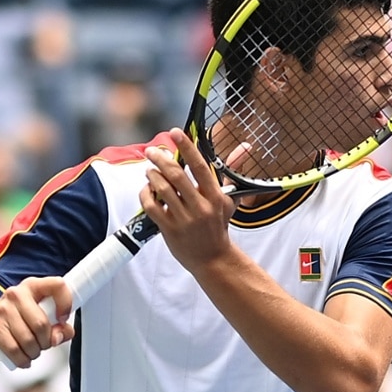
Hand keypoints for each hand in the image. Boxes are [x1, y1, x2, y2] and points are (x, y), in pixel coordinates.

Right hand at [0, 277, 73, 367]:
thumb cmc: (14, 323)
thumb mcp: (39, 320)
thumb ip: (59, 328)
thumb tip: (60, 335)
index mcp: (32, 287)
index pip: (57, 285)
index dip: (65, 304)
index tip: (63, 319)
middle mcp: (16, 294)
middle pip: (41, 324)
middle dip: (46, 342)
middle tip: (43, 345)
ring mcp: (1, 309)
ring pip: (29, 340)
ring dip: (34, 353)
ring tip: (31, 352)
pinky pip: (14, 349)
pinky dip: (22, 360)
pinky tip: (22, 359)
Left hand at [142, 129, 238, 272]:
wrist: (213, 259)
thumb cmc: (219, 226)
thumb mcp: (229, 200)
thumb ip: (232, 173)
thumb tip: (246, 147)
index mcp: (215, 196)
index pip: (200, 166)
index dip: (187, 147)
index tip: (176, 132)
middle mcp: (201, 207)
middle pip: (177, 175)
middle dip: (161, 159)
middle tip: (152, 151)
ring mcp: (185, 219)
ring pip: (162, 189)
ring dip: (152, 176)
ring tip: (149, 170)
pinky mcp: (170, 230)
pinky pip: (152, 206)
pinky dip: (146, 195)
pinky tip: (147, 190)